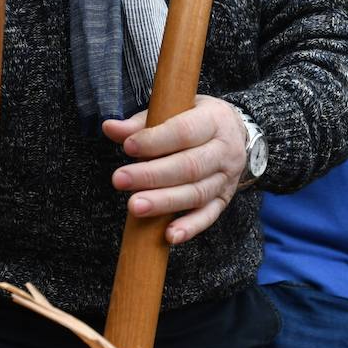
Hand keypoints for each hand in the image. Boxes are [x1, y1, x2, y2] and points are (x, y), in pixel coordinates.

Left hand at [102, 95, 247, 245]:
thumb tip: (110, 128)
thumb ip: (141, 123)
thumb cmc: (196, 120)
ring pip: (196, 193)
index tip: (128, 147)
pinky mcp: (224, 200)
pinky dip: (190, 227)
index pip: (184, 131)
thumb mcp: (175, 111)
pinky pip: (208, 216)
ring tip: (135, 207)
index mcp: (214, 120)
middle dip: (152, 175)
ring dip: (164, 203)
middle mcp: (224, 150)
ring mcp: (226, 178)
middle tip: (119, 180)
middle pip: (189, 166)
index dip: (155, 140)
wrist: (237, 133)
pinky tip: (169, 236)